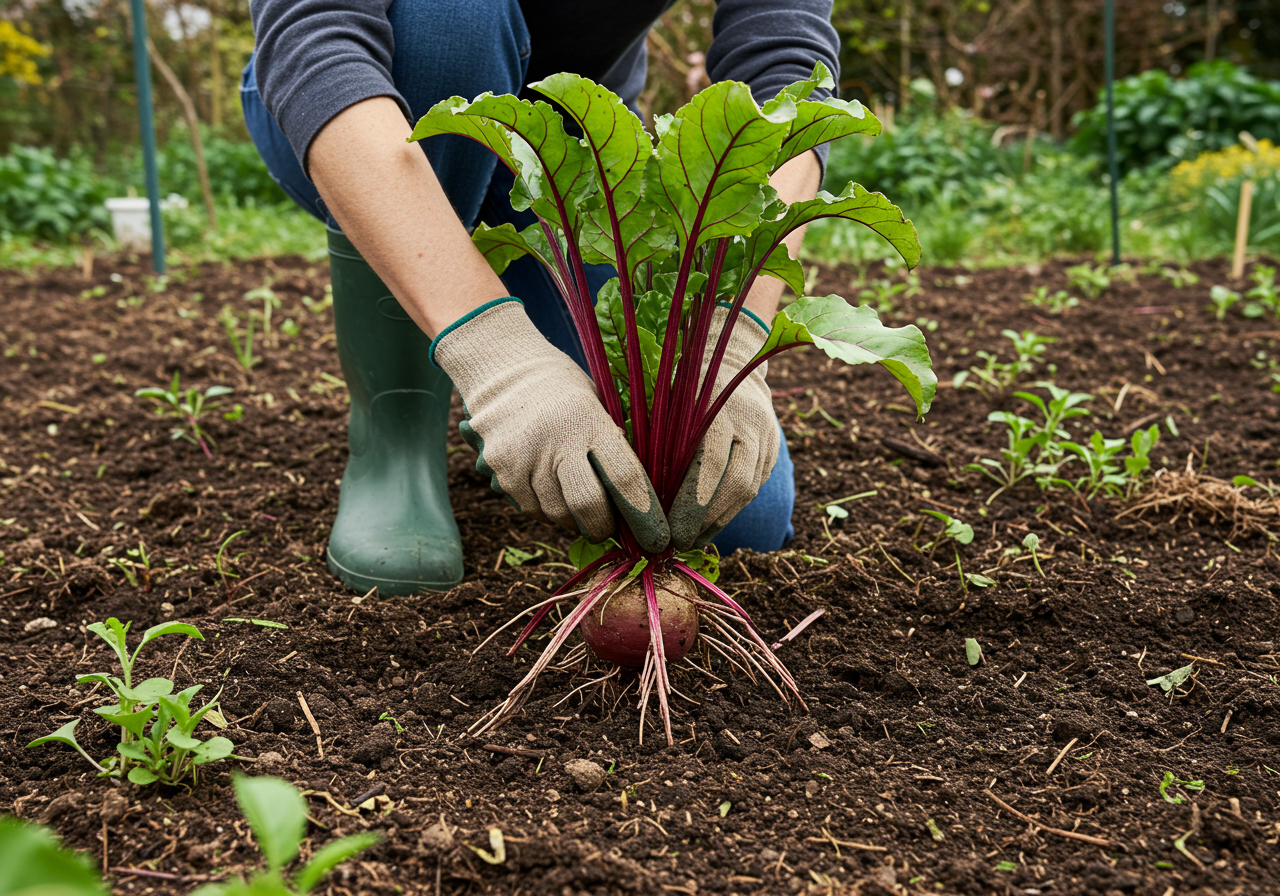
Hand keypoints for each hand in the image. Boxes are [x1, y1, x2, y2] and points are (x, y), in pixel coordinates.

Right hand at [432, 299, 669, 553]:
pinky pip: (530, 510)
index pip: (625, 478)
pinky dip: (545, 510)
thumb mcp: (598, 404)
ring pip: (557, 514)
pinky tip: (550, 491)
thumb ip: (616, 446)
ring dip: (573, 519)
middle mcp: (556, 440)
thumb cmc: (564, 392)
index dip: (644, 514)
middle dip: (604, 526)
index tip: (654, 536)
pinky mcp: (500, 470)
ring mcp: (524, 457)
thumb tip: (640, 500)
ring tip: (577, 502)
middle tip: (609, 527)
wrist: (502, 370)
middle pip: (588, 506)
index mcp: (590, 420)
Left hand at [668, 307, 779, 550]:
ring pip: (749, 490)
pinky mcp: (773, 448)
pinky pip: (755, 486)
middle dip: (706, 520)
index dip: (691, 505)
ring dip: (720, 520)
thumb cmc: (684, 381)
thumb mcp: (665, 400)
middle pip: (735, 485)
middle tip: (680, 543)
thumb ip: (655, 439)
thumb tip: (633, 490)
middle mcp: (750, 423)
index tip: (670, 532)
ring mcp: (767, 436)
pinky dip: (731, 508)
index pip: (709, 467)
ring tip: (691, 539)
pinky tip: (709, 524)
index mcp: (719, 408)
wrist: (734, 356)